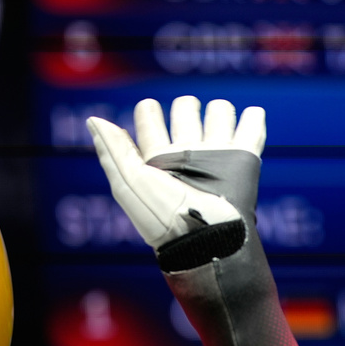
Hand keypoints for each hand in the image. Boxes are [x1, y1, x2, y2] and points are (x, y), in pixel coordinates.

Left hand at [86, 96, 266, 248]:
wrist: (201, 238)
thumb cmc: (159, 215)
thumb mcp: (127, 182)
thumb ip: (112, 149)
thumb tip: (92, 119)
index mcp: (156, 158)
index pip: (150, 121)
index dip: (148, 111)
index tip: (148, 110)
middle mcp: (185, 154)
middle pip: (187, 111)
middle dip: (186, 107)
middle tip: (186, 120)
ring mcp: (215, 156)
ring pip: (220, 114)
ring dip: (219, 110)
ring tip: (216, 121)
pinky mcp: (243, 161)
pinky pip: (251, 129)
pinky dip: (252, 117)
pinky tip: (248, 117)